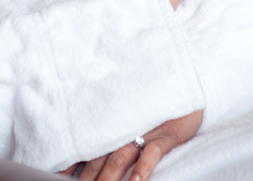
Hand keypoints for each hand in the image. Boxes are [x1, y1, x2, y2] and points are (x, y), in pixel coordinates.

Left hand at [62, 110, 202, 180]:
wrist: (193, 81)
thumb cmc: (163, 102)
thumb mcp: (136, 112)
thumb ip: (114, 127)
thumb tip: (85, 153)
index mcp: (114, 124)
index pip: (85, 149)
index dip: (70, 166)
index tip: (58, 178)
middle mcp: (125, 127)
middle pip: (98, 159)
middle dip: (86, 180)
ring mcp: (147, 130)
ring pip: (119, 157)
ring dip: (108, 178)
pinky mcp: (169, 132)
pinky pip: (153, 151)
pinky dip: (143, 166)